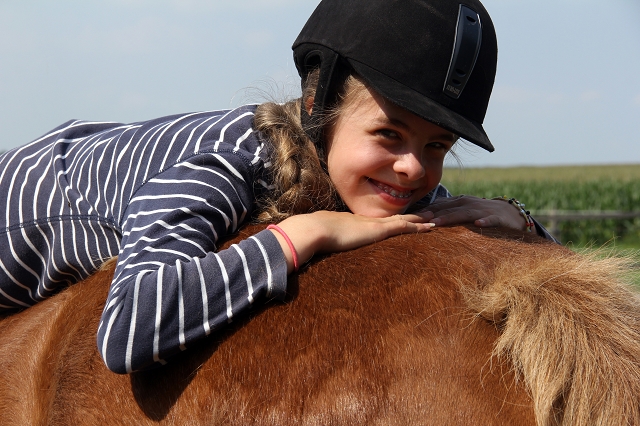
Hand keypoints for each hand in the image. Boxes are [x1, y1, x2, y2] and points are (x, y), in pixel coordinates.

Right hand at [270, 211, 434, 272]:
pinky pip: (404, 226)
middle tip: (428, 213)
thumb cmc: (312, 237)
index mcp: (354, 222)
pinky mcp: (378, 230)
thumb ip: (325, 244)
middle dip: (411, 215)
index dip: (392, 219)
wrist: (313, 230)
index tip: (402, 218)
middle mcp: (367, 220)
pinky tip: (430, 226)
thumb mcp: (322, 240)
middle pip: (394, 216)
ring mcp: (374, 224)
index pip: (378, 221)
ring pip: (403, 219)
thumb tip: (318, 251)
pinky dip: (418, 226)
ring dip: (420, 219)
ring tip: (436, 218)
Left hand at [421, 195, 527, 230]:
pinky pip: (491, 219)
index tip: (407, 218)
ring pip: (465, 213)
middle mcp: (468, 203)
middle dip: (431, 214)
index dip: (423, 211)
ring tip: (436, 223)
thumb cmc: (482, 213)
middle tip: (415, 221)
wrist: (511, 214)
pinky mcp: (498, 218)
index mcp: (459, 202)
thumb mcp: (462, 210)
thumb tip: (423, 216)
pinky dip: (485, 221)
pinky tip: (478, 224)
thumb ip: (445, 211)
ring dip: (450, 217)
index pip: (438, 206)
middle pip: (447, 208)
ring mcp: (483, 210)